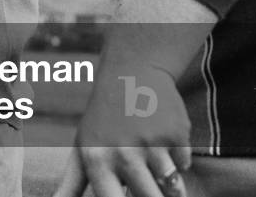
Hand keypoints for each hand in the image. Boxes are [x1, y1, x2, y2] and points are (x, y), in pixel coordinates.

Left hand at [58, 65, 191, 196]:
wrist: (132, 72)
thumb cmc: (103, 120)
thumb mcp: (82, 148)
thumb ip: (71, 186)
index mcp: (96, 161)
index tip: (129, 195)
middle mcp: (123, 154)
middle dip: (152, 195)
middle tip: (143, 174)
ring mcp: (151, 145)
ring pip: (174, 189)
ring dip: (170, 182)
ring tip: (153, 157)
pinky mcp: (175, 134)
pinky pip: (185, 165)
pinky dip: (179, 158)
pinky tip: (162, 135)